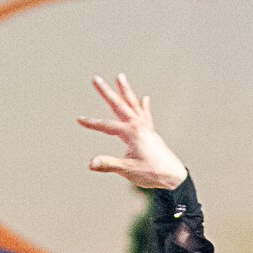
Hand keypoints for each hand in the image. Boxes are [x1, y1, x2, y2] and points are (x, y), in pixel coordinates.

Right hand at [78, 75, 188, 189]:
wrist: (174, 176)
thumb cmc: (152, 173)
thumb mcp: (128, 170)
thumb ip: (109, 165)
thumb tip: (91, 164)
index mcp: (131, 133)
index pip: (107, 126)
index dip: (92, 123)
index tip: (79, 119)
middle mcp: (139, 125)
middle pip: (119, 105)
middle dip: (106, 92)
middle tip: (96, 79)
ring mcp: (146, 127)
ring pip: (133, 104)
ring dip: (126, 90)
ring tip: (120, 76)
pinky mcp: (151, 132)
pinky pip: (146, 115)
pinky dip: (144, 106)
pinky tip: (144, 98)